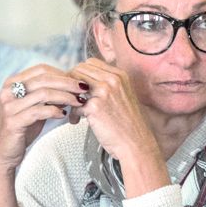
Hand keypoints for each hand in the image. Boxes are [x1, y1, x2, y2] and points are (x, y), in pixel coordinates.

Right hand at [0, 63, 87, 206]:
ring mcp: (9, 106)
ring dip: (65, 97)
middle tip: (84, 89)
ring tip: (78, 102)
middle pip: (44, 79)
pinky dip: (54, 111)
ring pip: (43, 94)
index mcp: (13, 83)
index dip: (63, 73)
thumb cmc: (22, 126)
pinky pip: (38, 112)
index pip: (42, 69)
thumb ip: (48, 94)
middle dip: (68, 83)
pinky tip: (64, 115)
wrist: (2, 150)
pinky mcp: (13, 122)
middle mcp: (8, 91)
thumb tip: (73, 85)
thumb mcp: (35, 105)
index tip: (78, 81)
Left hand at [69, 58, 168, 195]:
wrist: (136, 143)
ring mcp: (104, 92)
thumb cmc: (130, 124)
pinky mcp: (95, 107)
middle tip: (69, 96)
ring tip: (71, 109)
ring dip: (68, 96)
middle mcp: (113, 80)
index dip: (80, 73)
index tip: (77, 85)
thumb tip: (86, 81)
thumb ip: (109, 85)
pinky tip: (77, 121)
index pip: (91, 63)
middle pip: (79, 70)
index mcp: (121, 75)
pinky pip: (74, 105)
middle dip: (71, 83)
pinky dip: (73, 114)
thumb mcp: (124, 96)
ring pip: (73, 85)